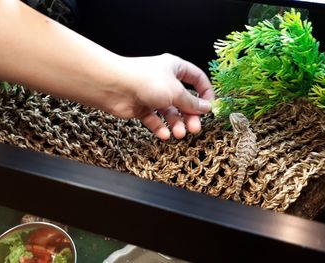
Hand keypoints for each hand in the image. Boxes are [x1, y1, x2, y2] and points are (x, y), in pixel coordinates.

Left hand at [100, 54, 214, 139]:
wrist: (113, 87)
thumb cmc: (147, 82)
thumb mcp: (176, 92)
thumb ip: (192, 102)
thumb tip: (207, 107)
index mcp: (175, 69)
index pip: (196, 78)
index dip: (205, 92)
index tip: (210, 107)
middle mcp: (165, 81)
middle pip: (184, 100)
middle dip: (190, 115)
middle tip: (194, 129)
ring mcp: (153, 95)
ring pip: (170, 112)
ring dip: (176, 124)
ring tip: (178, 134)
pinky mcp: (142, 108)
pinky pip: (155, 119)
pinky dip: (160, 127)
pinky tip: (164, 135)